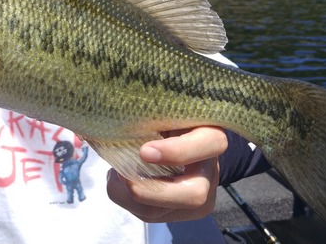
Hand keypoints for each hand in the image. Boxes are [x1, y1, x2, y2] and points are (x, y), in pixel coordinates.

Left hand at [106, 126, 226, 221]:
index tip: (144, 151)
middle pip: (193, 195)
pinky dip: (127, 200)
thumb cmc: (164, 119)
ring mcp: (199, 197)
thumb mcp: (161, 111)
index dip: (177, 152)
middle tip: (121, 173)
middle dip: (150, 191)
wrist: (175, 140)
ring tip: (114, 174)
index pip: (209, 144)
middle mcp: (211, 172)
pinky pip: (150, 215)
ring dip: (129, 195)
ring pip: (165, 211)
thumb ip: (149, 114)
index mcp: (210, 135)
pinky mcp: (181, 213)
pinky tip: (120, 181)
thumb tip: (117, 121)